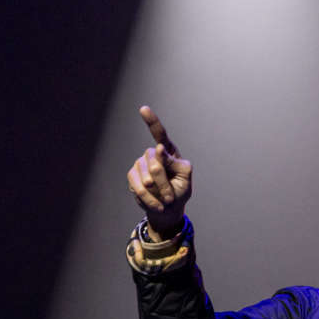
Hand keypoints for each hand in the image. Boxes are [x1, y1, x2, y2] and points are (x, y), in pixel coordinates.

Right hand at [126, 106, 192, 235]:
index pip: (159, 133)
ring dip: (158, 192)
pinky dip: (148, 198)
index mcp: (169, 151)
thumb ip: (175, 163)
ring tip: (166, 201)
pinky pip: (137, 186)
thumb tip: (160, 148)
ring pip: (146, 175)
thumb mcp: (184, 177)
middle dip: (164, 182)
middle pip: (155, 162)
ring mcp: (141, 164)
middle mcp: (153, 154)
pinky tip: (156, 204)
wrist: (169, 209)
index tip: (143, 109)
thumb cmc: (180, 190)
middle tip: (171, 197)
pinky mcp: (133, 176)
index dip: (151, 121)